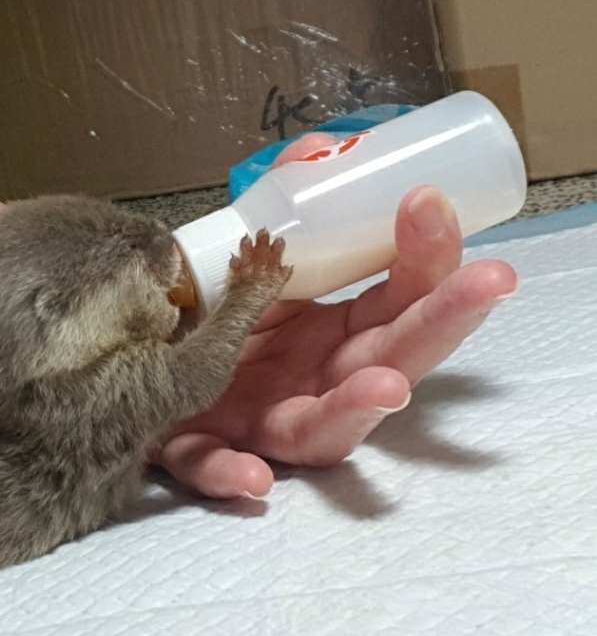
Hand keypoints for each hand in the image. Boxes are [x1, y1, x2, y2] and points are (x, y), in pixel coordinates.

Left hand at [156, 133, 518, 498]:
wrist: (148, 376)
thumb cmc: (219, 325)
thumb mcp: (255, 270)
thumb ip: (285, 220)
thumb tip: (314, 154)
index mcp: (335, 338)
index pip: (398, 301)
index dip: (427, 258)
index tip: (432, 202)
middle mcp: (313, 384)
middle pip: (387, 361)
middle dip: (437, 323)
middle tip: (487, 281)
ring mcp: (262, 423)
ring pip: (319, 428)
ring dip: (355, 409)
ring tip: (387, 386)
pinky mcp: (204, 451)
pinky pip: (216, 468)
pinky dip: (231, 475)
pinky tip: (252, 481)